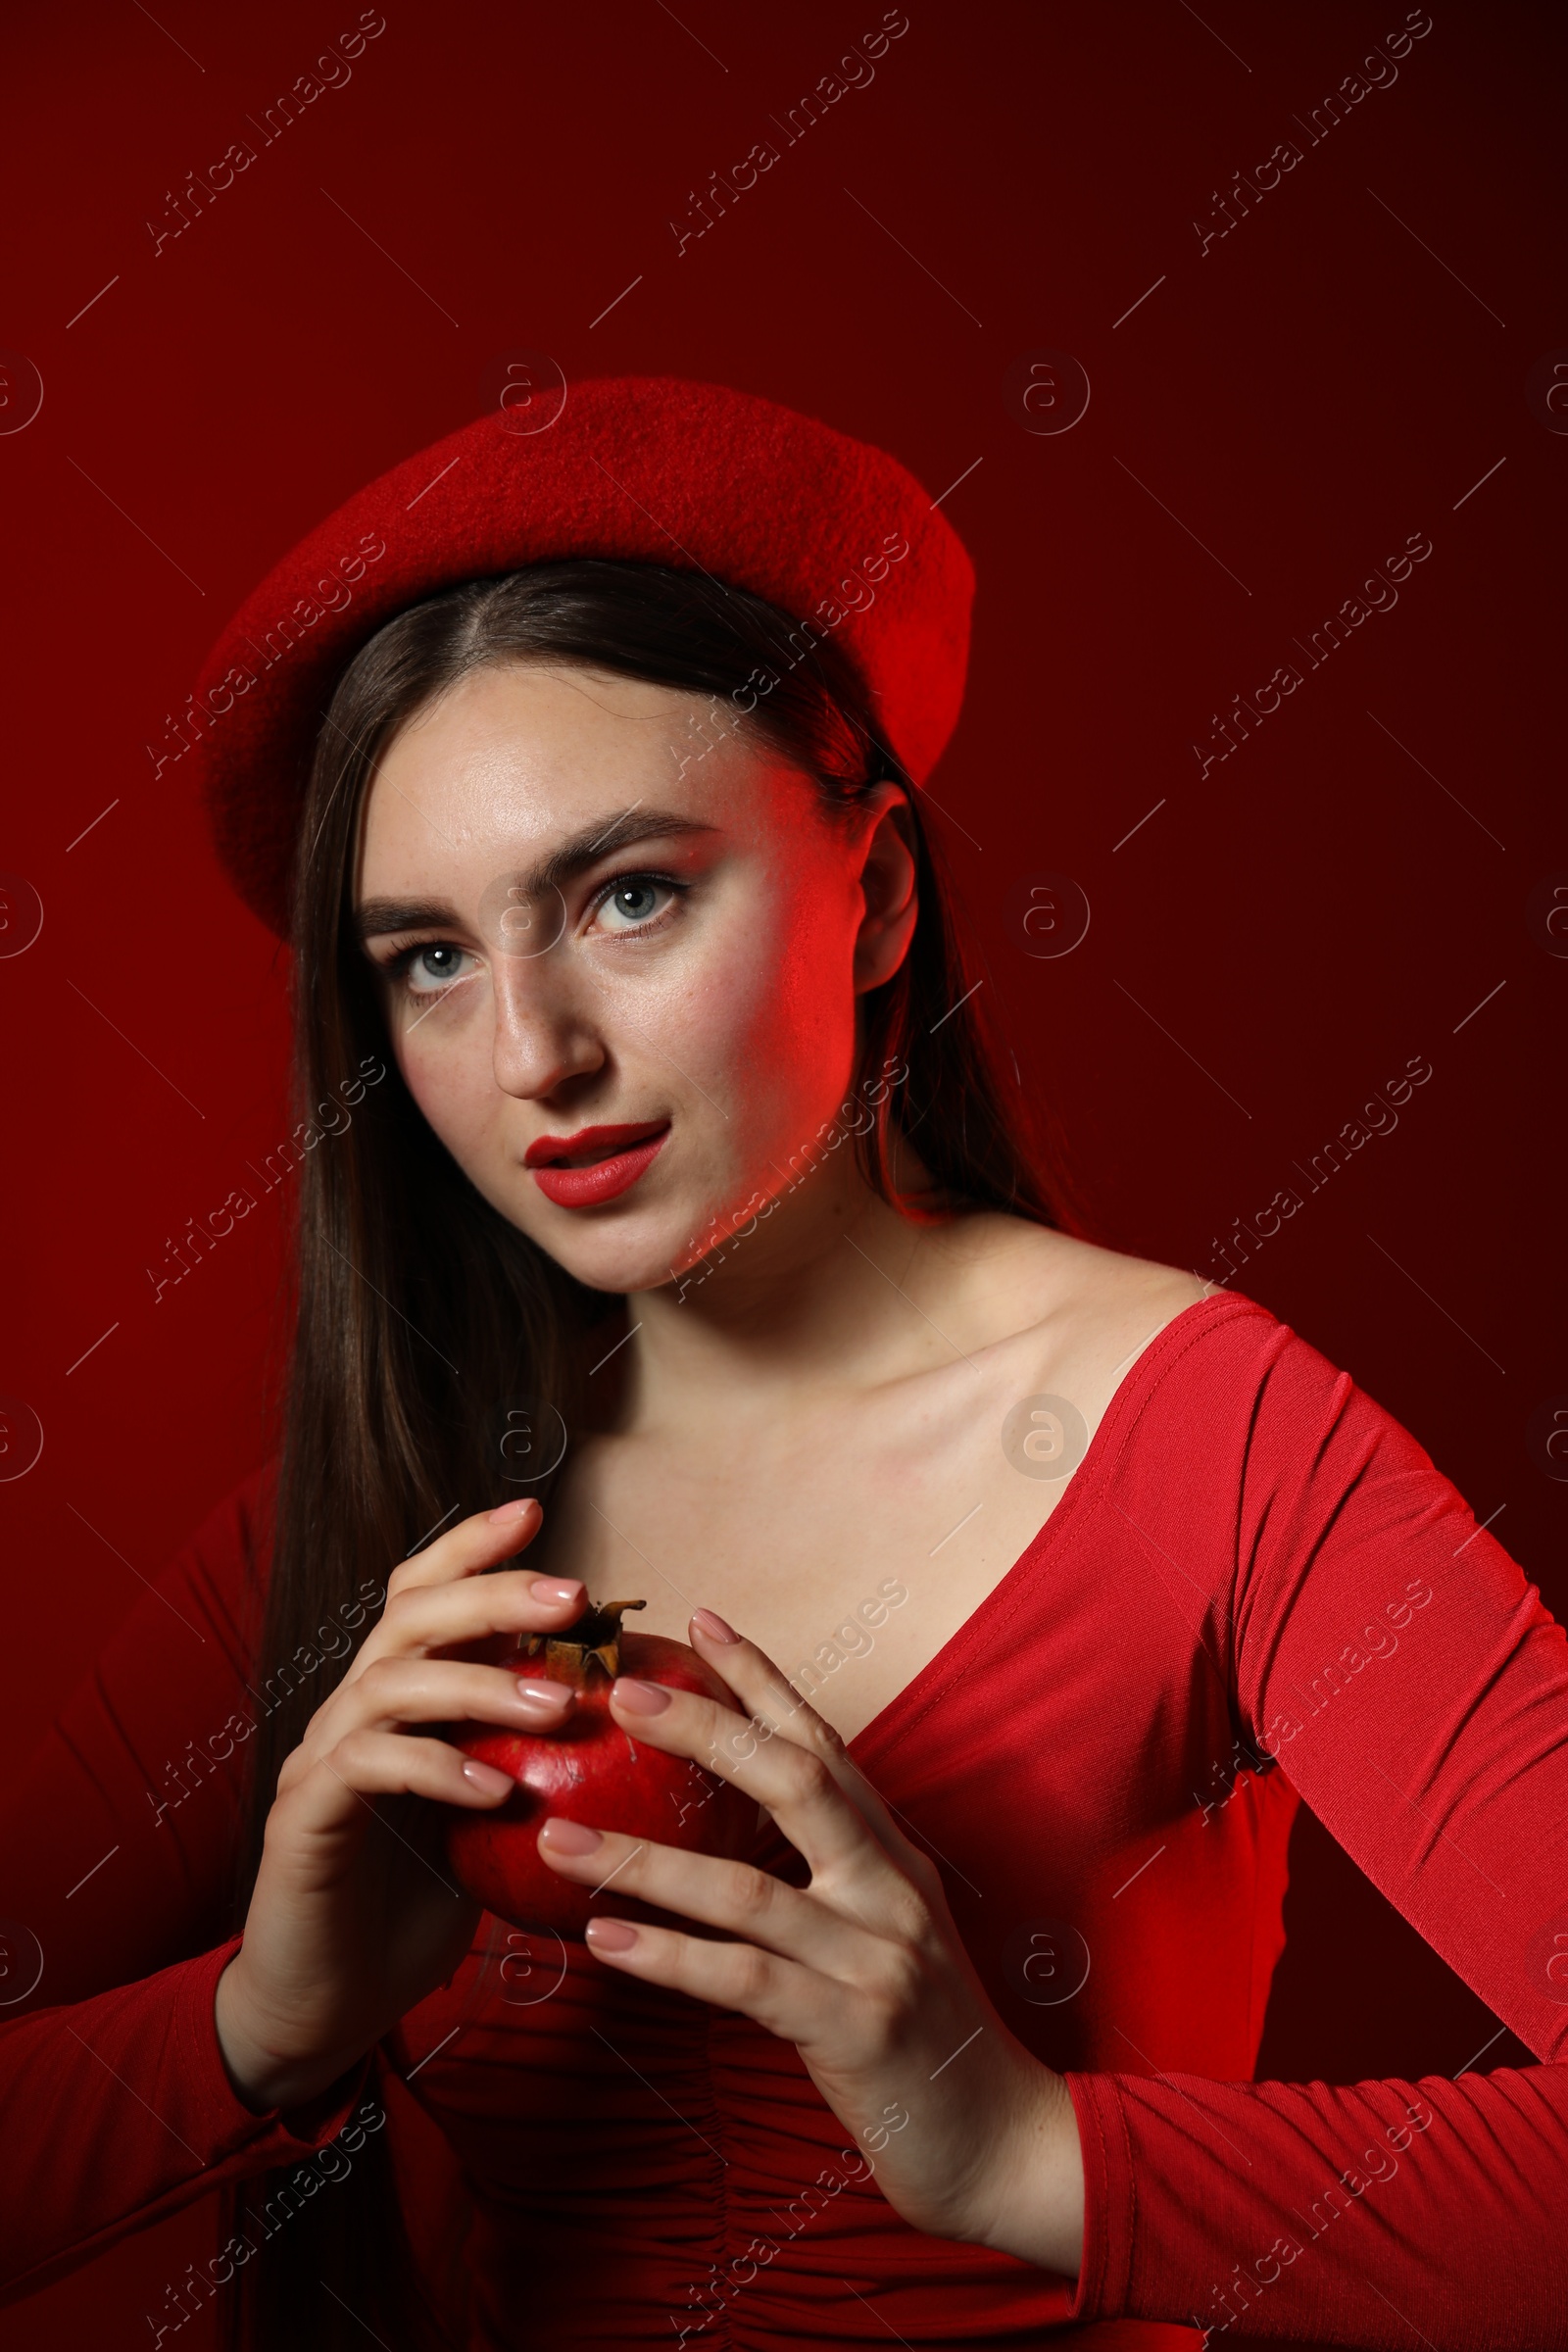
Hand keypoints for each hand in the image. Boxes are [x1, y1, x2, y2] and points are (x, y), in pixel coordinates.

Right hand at [215, 1499, 583, 2113]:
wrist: (324, 2003)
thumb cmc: (417, 1908)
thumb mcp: (492, 1823)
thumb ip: (534, 1763)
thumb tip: (636, 1724)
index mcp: (394, 1698)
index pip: (423, 1593)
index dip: (470, 1546)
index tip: (535, 1512)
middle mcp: (350, 1711)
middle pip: (410, 1614)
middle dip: (492, 1592)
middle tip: (574, 1596)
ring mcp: (319, 1759)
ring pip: (390, 1681)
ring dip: (480, 1684)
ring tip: (555, 1705)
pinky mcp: (303, 1818)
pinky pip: (366, 1768)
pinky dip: (436, 1768)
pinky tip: (496, 1791)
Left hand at [536, 1611, 1084, 2276]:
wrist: (1002, 2143)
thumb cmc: (922, 2038)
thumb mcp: (883, 1934)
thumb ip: (823, 1879)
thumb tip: (718, 1834)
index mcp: (894, 1855)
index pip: (824, 1742)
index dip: (763, 1678)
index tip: (701, 1621)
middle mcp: (891, 1888)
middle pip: (795, 1781)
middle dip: (707, 1729)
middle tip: (624, 1693)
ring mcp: (877, 1956)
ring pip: (747, 1888)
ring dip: (644, 1859)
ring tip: (559, 1837)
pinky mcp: (855, 2029)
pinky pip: (745, 1982)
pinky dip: (671, 1957)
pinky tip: (605, 1941)